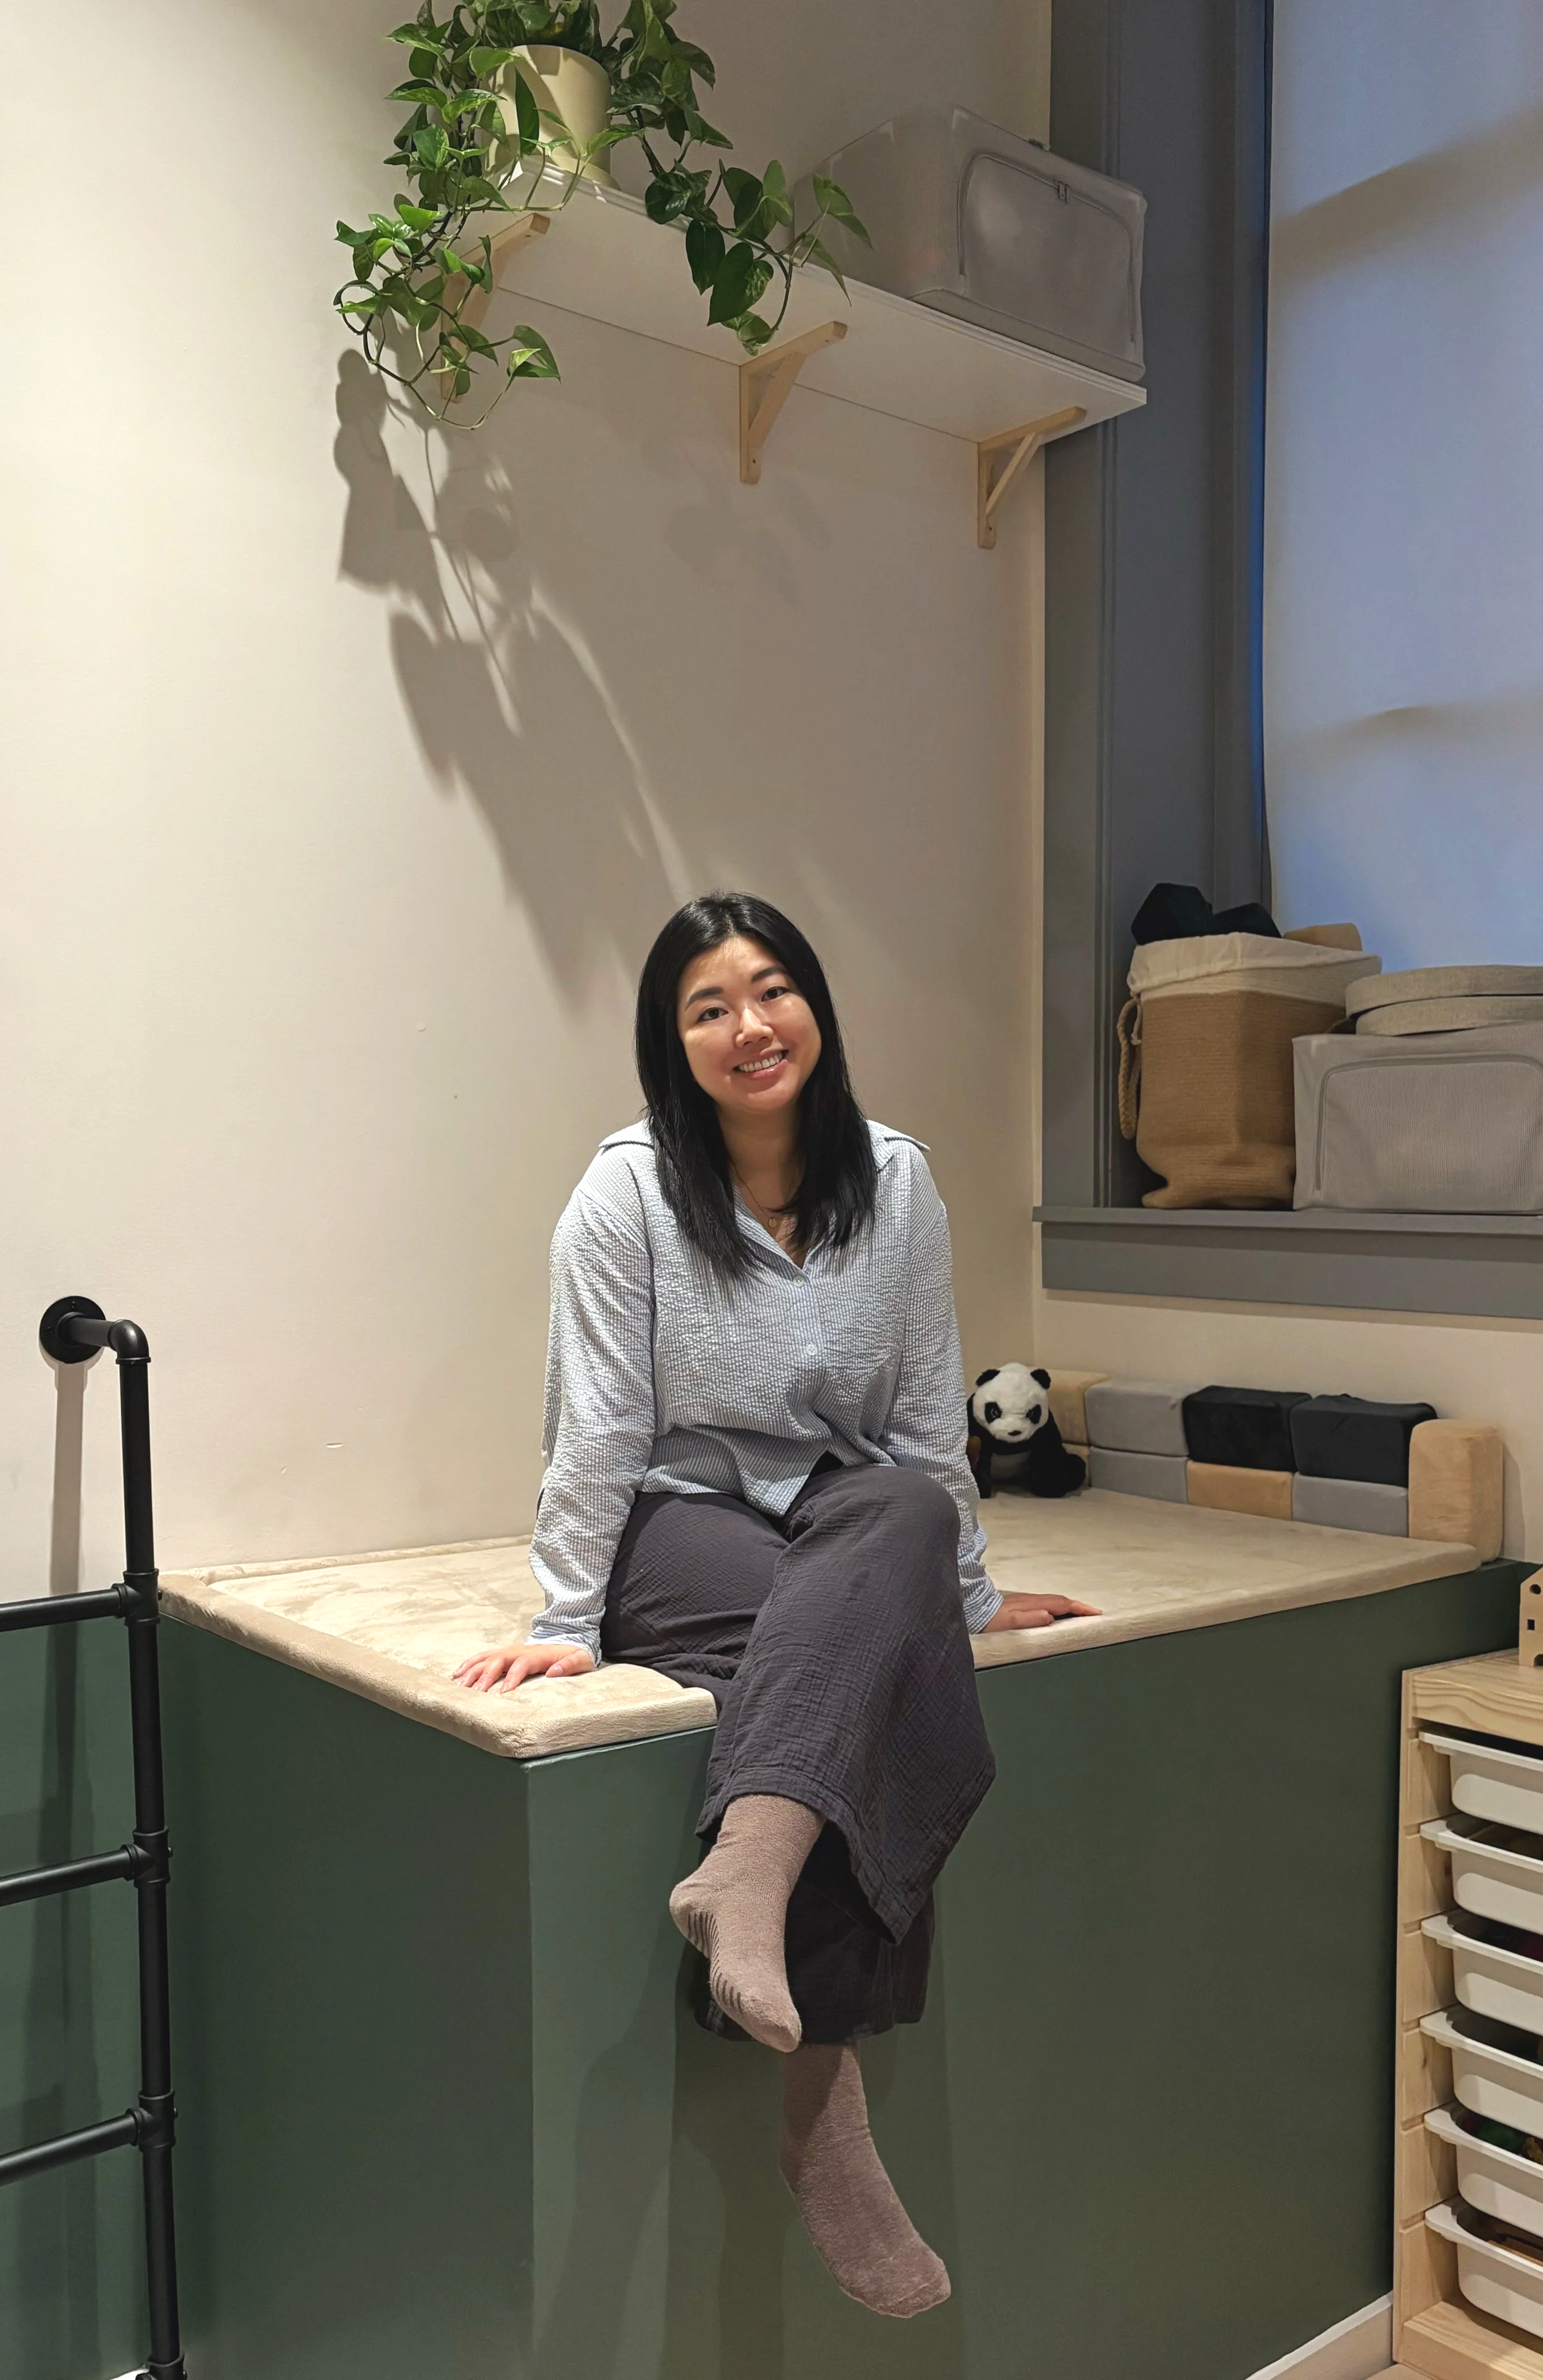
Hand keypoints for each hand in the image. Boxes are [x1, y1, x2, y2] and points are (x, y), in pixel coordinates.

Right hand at [453, 1641, 595, 1692]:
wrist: (569, 1642)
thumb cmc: (575, 1656)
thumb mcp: (582, 1660)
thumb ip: (570, 1665)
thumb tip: (554, 1672)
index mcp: (538, 1654)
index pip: (521, 1664)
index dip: (512, 1677)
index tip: (503, 1693)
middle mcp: (520, 1651)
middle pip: (499, 1660)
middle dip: (485, 1676)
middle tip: (475, 1693)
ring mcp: (510, 1651)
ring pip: (487, 1658)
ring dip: (472, 1670)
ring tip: (459, 1685)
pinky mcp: (504, 1655)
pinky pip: (483, 1657)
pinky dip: (469, 1664)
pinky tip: (456, 1674)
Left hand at [982, 1592, 1100, 1632]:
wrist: (972, 1610)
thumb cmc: (989, 1620)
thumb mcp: (1009, 1623)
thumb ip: (1029, 1619)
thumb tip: (1049, 1616)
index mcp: (1032, 1604)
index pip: (1062, 1605)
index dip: (1081, 1609)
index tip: (1096, 1613)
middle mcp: (1031, 1600)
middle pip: (1061, 1601)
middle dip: (1079, 1607)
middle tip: (1094, 1614)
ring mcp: (1025, 1601)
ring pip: (1053, 1602)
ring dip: (1069, 1606)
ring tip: (1081, 1614)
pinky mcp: (1020, 1604)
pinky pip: (1045, 1603)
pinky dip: (1057, 1608)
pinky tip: (1056, 1614)